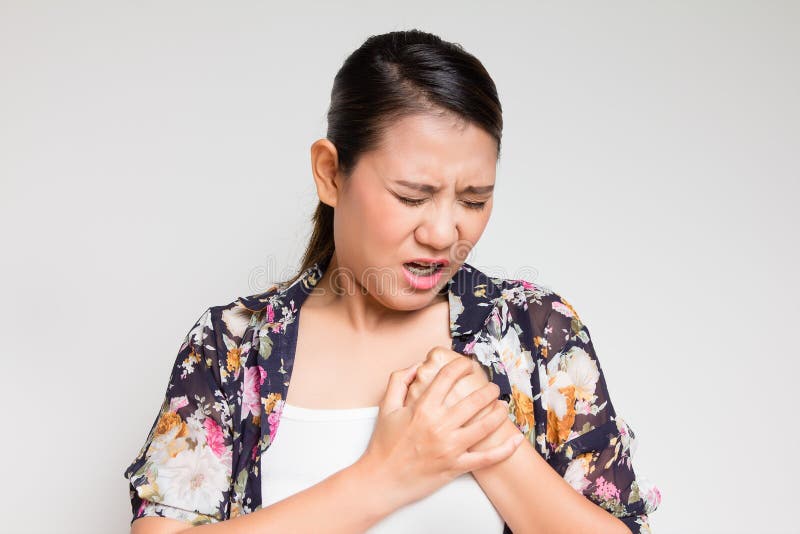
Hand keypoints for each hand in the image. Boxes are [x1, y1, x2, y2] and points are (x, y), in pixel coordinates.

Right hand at [357, 358, 523, 509]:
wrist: (381, 480)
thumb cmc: (383, 445)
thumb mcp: (386, 407)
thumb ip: (399, 381)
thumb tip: (417, 366)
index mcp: (422, 409)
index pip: (447, 378)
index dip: (460, 366)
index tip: (467, 364)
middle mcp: (439, 426)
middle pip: (473, 400)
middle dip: (487, 389)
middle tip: (491, 387)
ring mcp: (450, 447)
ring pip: (485, 426)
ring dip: (498, 413)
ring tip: (502, 405)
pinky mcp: (456, 466)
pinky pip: (486, 458)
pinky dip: (505, 450)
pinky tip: (517, 439)